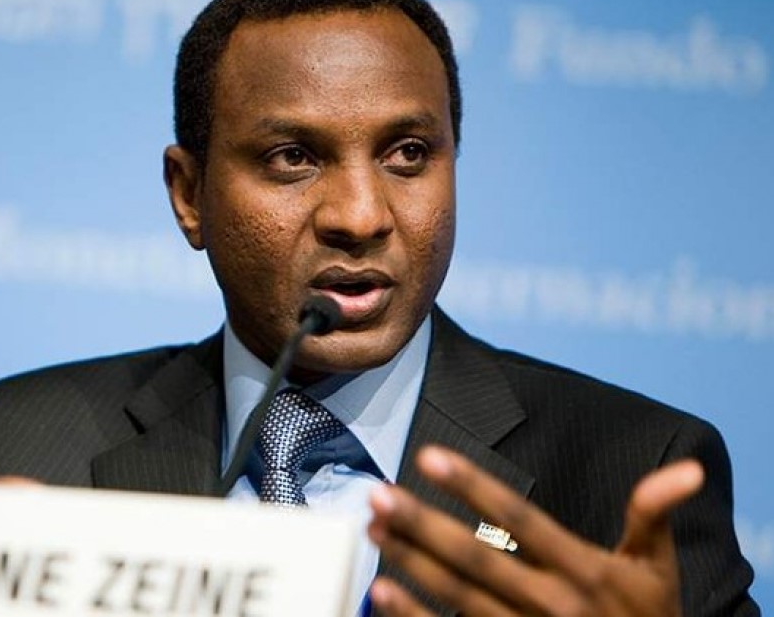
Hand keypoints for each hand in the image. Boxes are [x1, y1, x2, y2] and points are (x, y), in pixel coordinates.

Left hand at [367, 445, 703, 615]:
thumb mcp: (656, 568)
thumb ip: (654, 514)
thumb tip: (685, 468)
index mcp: (584, 571)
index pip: (520, 520)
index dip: (474, 486)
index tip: (430, 457)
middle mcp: (550, 604)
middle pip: (475, 559)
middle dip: (423, 525)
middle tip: (379, 494)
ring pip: (456, 596)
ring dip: (409, 562)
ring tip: (372, 528)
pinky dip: (413, 616)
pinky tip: (380, 591)